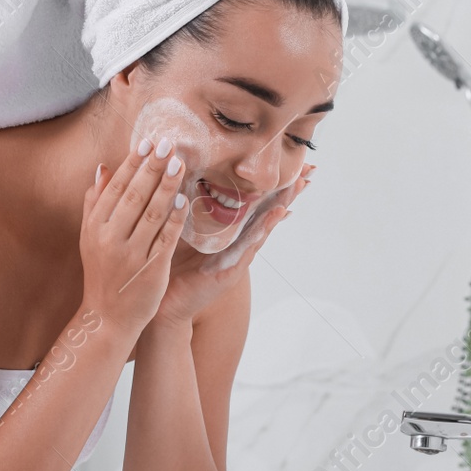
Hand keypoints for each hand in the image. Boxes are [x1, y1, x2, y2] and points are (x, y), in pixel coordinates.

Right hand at [80, 139, 188, 339]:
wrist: (107, 317)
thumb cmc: (102, 273)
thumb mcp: (90, 237)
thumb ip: (95, 202)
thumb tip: (101, 168)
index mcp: (95, 226)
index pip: (116, 187)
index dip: (133, 163)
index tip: (148, 142)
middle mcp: (110, 238)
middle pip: (134, 195)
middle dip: (153, 167)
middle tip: (168, 143)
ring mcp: (130, 254)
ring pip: (151, 213)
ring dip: (167, 186)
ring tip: (180, 163)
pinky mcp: (150, 269)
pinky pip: (165, 239)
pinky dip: (175, 219)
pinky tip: (185, 200)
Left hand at [154, 163, 312, 328]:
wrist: (161, 306)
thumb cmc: (166, 266)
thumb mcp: (177, 230)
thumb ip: (184, 208)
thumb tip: (178, 172)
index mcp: (225, 233)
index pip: (251, 203)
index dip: (270, 185)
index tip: (289, 164)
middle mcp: (236, 244)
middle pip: (266, 212)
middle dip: (287, 191)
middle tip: (309, 169)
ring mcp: (236, 258)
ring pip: (264, 226)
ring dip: (283, 205)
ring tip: (299, 185)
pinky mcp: (230, 272)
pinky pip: (250, 247)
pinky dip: (264, 229)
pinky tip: (276, 214)